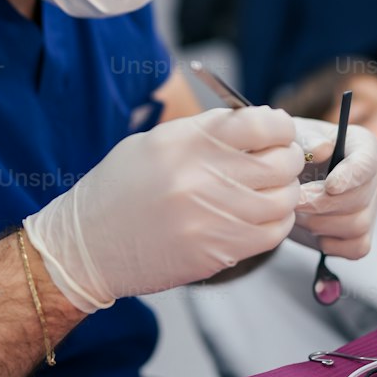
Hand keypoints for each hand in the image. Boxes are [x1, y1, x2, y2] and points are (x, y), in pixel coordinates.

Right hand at [23, 106, 303, 311]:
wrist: (88, 245)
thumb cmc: (121, 188)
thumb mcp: (157, 142)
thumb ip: (208, 133)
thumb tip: (260, 127)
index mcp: (186, 142)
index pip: (259, 124)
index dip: (280, 125)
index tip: (279, 130)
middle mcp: (201, 177)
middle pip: (279, 163)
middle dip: (288, 158)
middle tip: (281, 160)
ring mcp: (211, 218)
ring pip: (283, 200)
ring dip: (286, 191)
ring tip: (272, 189)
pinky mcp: (216, 252)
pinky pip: (272, 234)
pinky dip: (278, 221)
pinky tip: (264, 215)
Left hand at [289, 118, 376, 259]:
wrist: (287, 177)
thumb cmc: (294, 151)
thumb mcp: (296, 136)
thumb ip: (307, 139)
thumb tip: (321, 149)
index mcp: (362, 146)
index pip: (367, 163)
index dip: (350, 176)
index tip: (330, 186)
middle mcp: (373, 178)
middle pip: (361, 199)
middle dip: (323, 203)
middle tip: (295, 200)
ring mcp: (371, 209)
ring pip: (357, 225)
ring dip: (320, 223)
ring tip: (297, 212)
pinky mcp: (361, 235)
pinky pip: (355, 247)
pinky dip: (329, 242)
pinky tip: (310, 228)